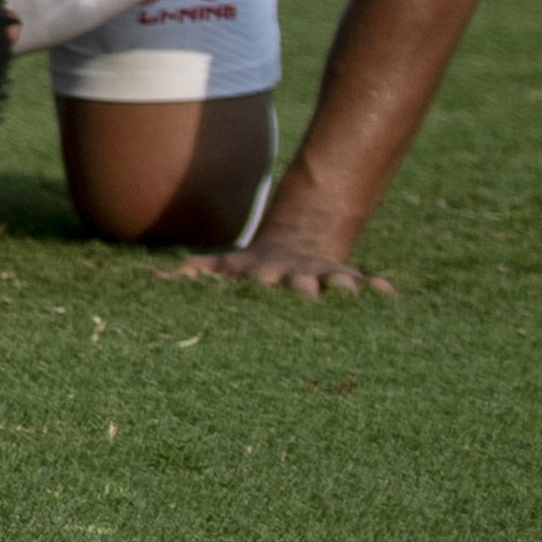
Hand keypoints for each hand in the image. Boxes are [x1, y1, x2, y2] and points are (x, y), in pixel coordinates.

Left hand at [161, 242, 394, 297]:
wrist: (290, 249)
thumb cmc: (248, 270)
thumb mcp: (218, 268)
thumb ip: (189, 275)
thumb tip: (152, 280)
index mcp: (262, 277)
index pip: (260, 281)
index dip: (260, 283)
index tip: (261, 284)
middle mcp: (293, 277)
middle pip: (298, 283)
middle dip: (300, 288)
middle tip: (304, 292)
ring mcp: (321, 279)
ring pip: (335, 282)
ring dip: (342, 288)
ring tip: (352, 291)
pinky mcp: (345, 281)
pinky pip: (367, 283)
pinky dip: (378, 288)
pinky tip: (390, 292)